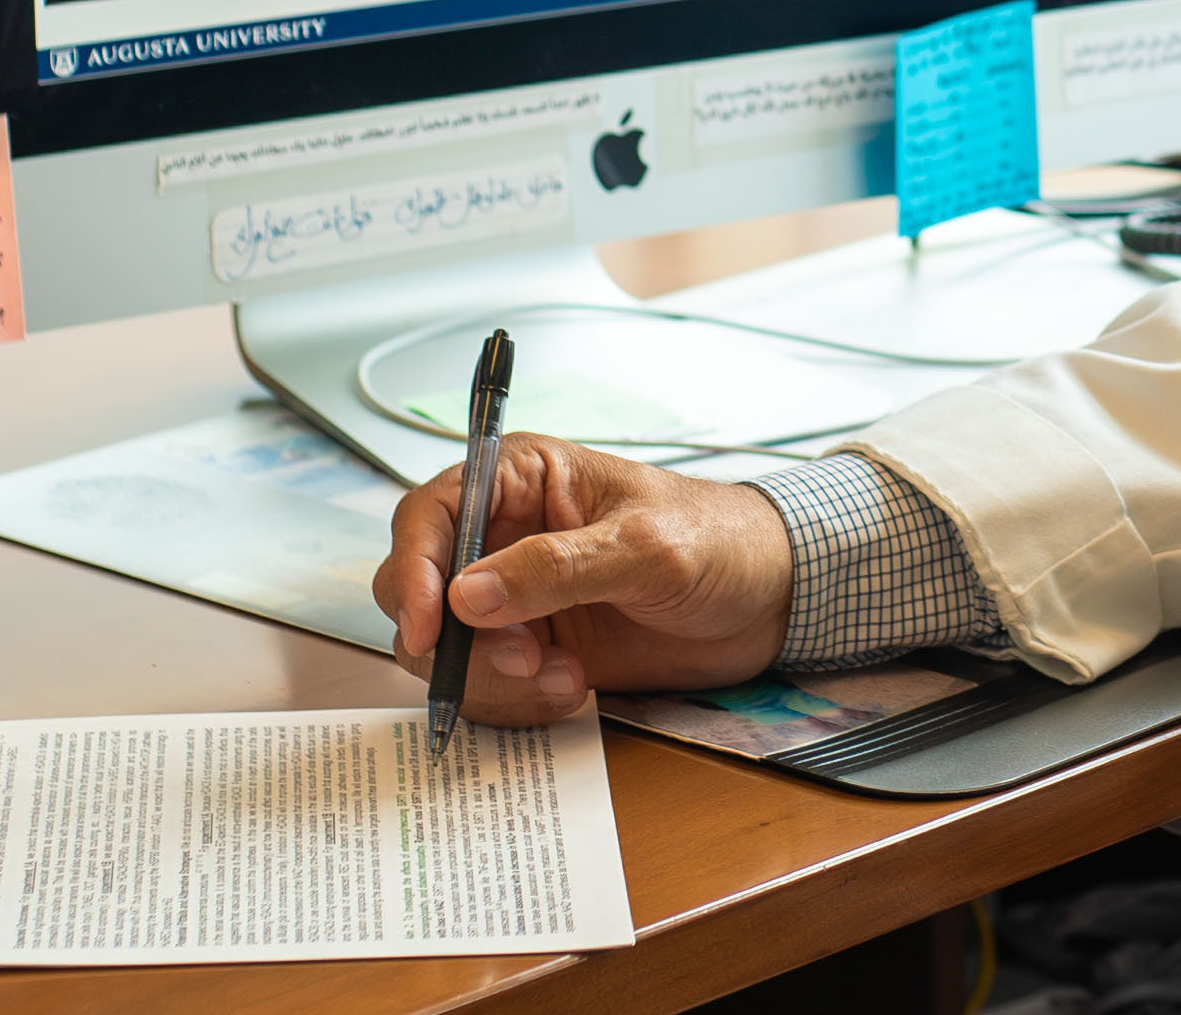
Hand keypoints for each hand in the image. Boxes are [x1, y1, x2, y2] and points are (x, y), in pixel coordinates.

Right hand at [375, 434, 793, 725]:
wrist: (769, 600)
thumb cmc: (717, 542)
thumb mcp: (644, 547)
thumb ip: (556, 567)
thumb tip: (466, 596)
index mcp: (519, 480)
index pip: (429, 516)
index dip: (411, 571)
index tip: (425, 628)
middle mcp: (503, 537)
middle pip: (422, 591)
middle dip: (457, 640)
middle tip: (523, 660)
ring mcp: (514, 598)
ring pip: (448, 650)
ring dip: (493, 678)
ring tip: (565, 678)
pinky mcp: (533, 648)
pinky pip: (487, 685)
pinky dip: (516, 699)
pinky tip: (572, 687)